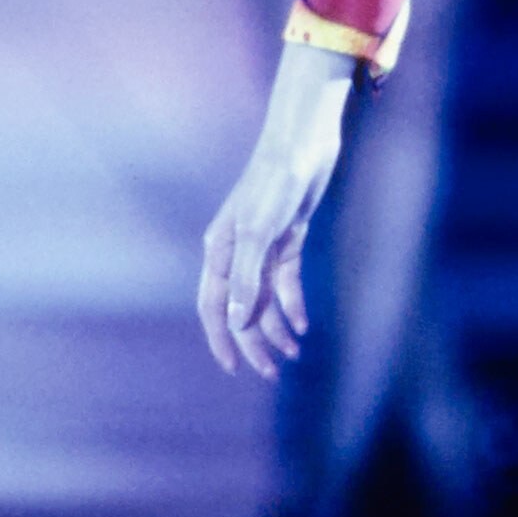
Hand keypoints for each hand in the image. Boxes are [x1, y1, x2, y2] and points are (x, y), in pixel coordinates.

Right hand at [198, 42, 354, 377]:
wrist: (304, 143)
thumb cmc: (275, 183)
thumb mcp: (261, 232)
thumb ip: (249, 278)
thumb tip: (239, 322)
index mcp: (220, 251)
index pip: (213, 306)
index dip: (221, 338)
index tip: (234, 368)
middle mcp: (237, 252)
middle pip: (240, 308)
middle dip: (253, 342)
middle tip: (272, 372)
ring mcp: (262, 246)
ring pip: (264, 298)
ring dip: (275, 327)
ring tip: (294, 354)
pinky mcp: (288, 239)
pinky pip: (285, 281)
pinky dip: (292, 303)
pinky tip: (302, 324)